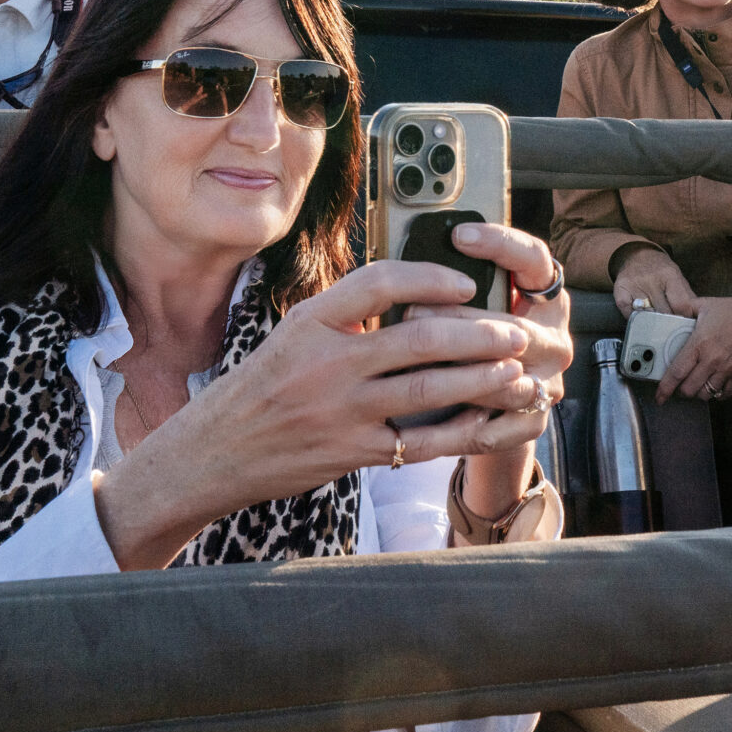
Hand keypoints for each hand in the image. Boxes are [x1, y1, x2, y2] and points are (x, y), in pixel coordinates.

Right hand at [92, 261, 549, 568]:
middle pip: (418, 339)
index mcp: (311, 322)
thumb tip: (412, 295)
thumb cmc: (259, 390)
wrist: (214, 453)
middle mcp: (327, 362)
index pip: (378, 283)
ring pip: (428, 390)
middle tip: (515, 331)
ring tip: (518, 372)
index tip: (465, 282)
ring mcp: (340, 410)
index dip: (429, 278)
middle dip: (477, 335)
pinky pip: (421, 441)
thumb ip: (345, 318)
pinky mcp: (352, 452)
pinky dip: (464, 432)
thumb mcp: (292, 337)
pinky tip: (492, 423)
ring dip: (481, 380)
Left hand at [436, 222, 571, 514]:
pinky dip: (451, 427)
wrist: (493, 410)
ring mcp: (549, 382)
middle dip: (460, 322)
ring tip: (406, 367)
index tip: (459, 235)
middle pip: (515, 327)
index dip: (500, 245)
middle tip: (410, 313)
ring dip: (453, 376)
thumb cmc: (474, 345)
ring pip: (502, 380)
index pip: (535, 260)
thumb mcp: (476, 308)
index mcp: (546, 297)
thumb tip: (409, 263)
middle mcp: (554, 338)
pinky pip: (491, 428)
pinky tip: (415, 420)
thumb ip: (459, 289)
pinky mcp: (533, 421)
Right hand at [613, 246, 698, 319]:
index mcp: (669, 274)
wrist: (636, 255)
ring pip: (647, 316)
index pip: (680, 304)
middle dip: (669, 323)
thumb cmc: (660, 271)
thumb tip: (695, 319)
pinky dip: (636, 321)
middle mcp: (651, 278)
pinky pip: (629, 315)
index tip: (684, 324)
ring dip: (653, 324)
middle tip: (671, 329)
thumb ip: (687, 297)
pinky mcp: (620, 291)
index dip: (684, 318)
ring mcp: (634, 284)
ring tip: (657, 324)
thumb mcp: (677, 277)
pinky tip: (641, 318)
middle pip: (663, 313)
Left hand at [659, 287, 731, 401]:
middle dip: (681, 390)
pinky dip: (717, 393)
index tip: (659, 397)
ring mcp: (728, 369)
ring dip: (698, 393)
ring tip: (697, 384)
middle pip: (689, 389)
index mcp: (700, 343)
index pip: (677, 372)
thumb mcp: (706, 304)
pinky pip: (724, 394)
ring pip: (706, 395)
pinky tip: (714, 385)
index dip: (665, 388)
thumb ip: (685, 307)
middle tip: (680, 385)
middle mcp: (712, 360)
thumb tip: (671, 309)